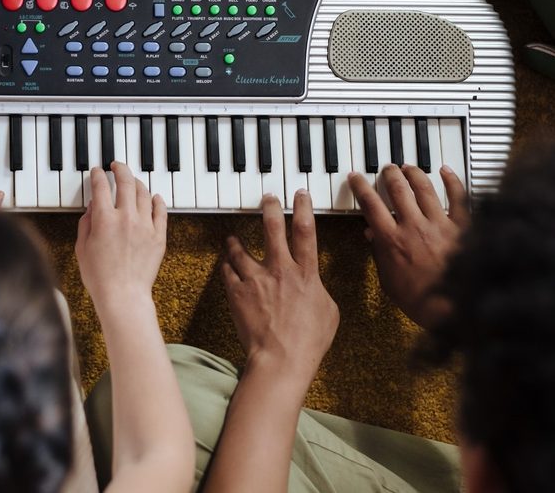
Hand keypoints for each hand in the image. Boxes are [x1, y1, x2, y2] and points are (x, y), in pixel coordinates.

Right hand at [76, 163, 167, 320]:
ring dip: (137, 183)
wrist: (123, 295)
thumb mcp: (82, 248)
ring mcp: (145, 225)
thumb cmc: (100, 277)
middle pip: (126, 182)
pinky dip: (158, 200)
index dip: (97, 175)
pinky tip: (155, 197)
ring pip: (144, 193)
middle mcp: (127, 217)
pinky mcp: (159, 236)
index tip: (97, 171)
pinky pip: (161, 211)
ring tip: (133, 181)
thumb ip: (86, 223)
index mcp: (105, 219)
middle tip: (117, 165)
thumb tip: (93, 206)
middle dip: (120, 169)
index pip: (101, 186)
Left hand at [222, 191, 338, 388]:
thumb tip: (314, 284)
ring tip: (232, 238)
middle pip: (272, 228)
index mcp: (305, 274)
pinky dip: (226, 266)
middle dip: (269, 208)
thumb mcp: (329, 313)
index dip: (304, 209)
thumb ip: (319, 291)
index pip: (306, 232)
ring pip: (241, 250)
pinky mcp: (237, 293)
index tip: (300, 195)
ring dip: (235, 242)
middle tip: (266, 197)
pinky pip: (227, 272)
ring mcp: (256, 280)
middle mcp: (280, 270)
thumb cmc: (309, 342)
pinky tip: (225, 265)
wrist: (281, 360)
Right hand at [348, 164, 469, 326]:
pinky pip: (457, 197)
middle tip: (386, 169)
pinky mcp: (461, 227)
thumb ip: (379, 254)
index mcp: (392, 240)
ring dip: (414, 173)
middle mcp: (413, 227)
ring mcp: (438, 224)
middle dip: (389, 174)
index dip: (360, 187)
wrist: (453, 308)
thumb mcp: (388, 281)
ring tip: (408, 167)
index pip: (370, 204)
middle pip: (398, 189)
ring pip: (424, 188)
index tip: (356, 177)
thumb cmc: (421, 300)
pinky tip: (445, 171)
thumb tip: (371, 235)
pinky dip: (452, 181)